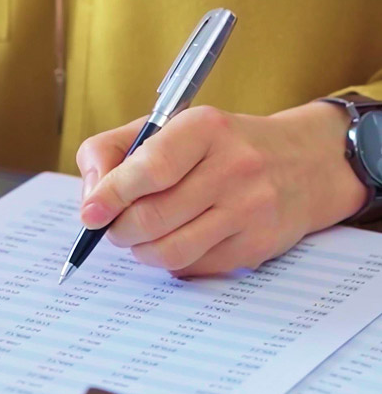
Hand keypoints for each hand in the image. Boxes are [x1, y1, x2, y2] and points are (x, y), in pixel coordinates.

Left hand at [76, 102, 367, 276]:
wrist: (303, 163)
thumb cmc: (218, 146)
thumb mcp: (168, 127)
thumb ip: (113, 150)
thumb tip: (89, 197)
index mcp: (204, 128)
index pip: (150, 168)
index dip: (111, 195)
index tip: (90, 214)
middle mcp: (233, 166)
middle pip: (152, 217)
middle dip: (119, 229)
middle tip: (113, 227)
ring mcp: (250, 208)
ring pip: (170, 250)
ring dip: (141, 251)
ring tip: (139, 238)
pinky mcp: (257, 245)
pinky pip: (194, 267)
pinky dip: (172, 261)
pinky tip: (177, 241)